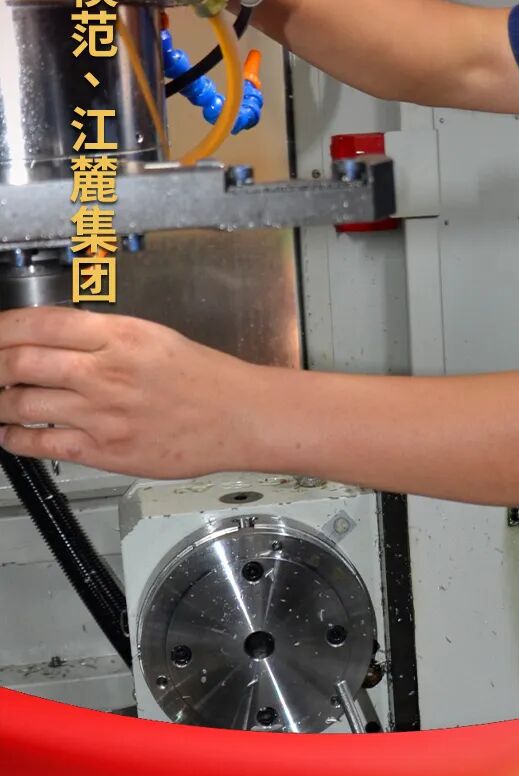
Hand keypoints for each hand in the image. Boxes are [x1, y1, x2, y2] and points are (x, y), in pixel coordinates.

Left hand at [0, 307, 267, 478]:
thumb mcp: (152, 336)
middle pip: (21, 363)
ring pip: (24, 404)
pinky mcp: (106, 451)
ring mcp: (103, 415)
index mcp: (118, 336)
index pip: (39, 324)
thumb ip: (101, 336)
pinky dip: (16, 439)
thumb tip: (52, 338)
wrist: (239, 418)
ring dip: (0, 402)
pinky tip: (10, 434)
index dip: (3, 328)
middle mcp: (106, 373)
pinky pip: (44, 444)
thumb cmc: (204, 379)